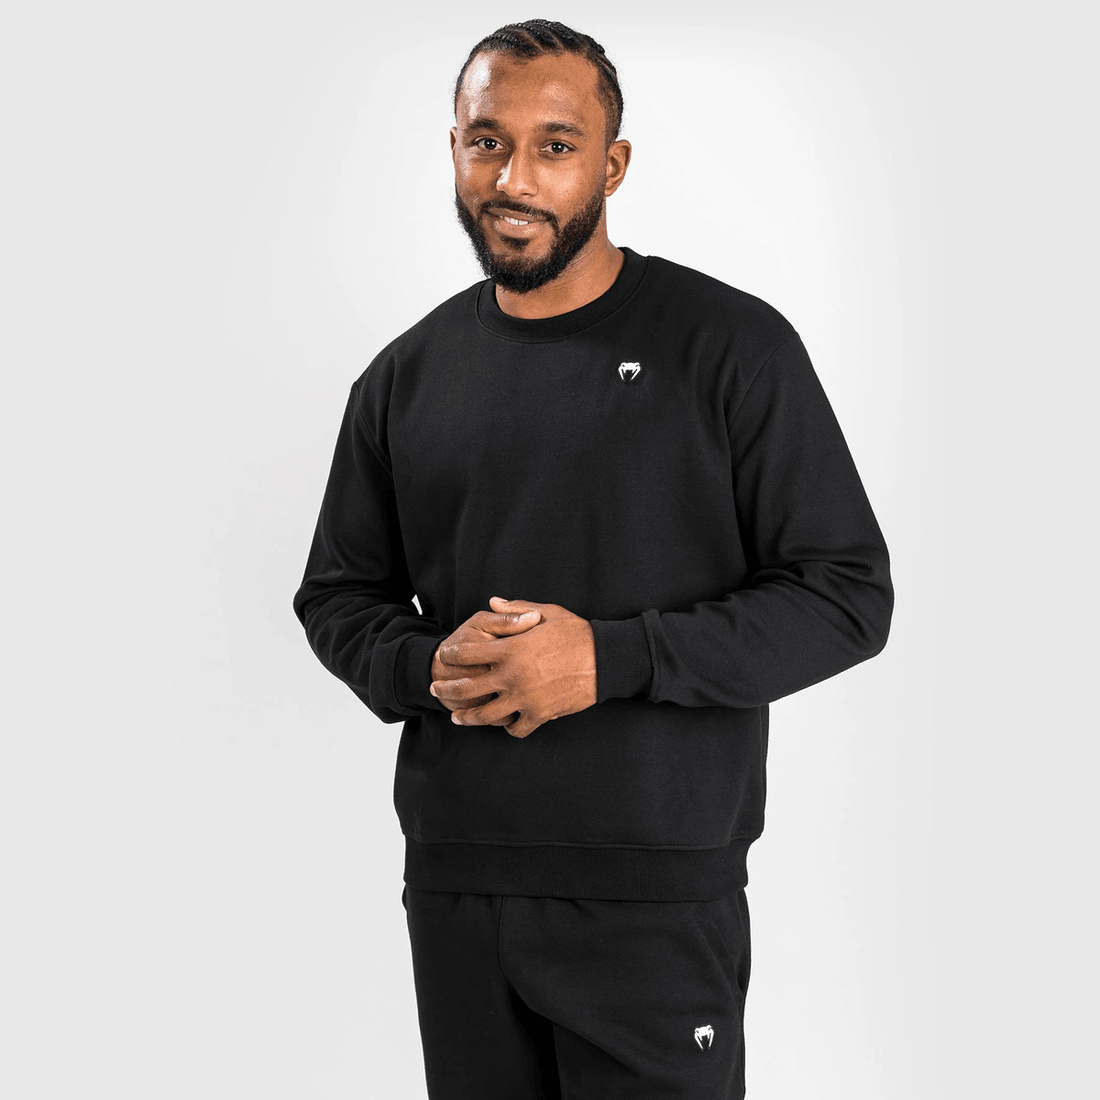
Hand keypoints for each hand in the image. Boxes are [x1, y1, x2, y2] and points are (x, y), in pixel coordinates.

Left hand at [430, 596, 596, 739]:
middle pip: (467, 688)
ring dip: (468, 717)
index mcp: (510, 649)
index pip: (468, 653)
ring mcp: (525, 698)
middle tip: (436, 689)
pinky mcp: (540, 715)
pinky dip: (508, 727)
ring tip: (457, 717)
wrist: (605, 660)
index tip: (444, 655)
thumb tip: (493, 602)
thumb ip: (515, 610)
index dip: (451, 654)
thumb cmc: (576, 633)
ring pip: (486, 715)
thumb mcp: (546, 612)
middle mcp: (512, 676)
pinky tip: (503, 724)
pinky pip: (516, 728)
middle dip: (447, 689)